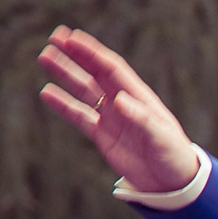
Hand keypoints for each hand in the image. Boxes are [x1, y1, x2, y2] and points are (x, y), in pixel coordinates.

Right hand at [37, 26, 200, 194]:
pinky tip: (47, 93)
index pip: (111, 68)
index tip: (72, 38)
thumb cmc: (173, 155)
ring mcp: (111, 118)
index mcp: (139, 97)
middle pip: (95, 72)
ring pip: (83, 90)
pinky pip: (79, 116)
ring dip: (65, 74)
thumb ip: (141, 119)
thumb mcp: (160, 137)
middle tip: (55, 37)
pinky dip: (63, 104)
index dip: (92, 52)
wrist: (172, 182)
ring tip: (45, 57)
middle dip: (76, 55)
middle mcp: (123, 102)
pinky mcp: (102, 136)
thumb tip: (118, 100)